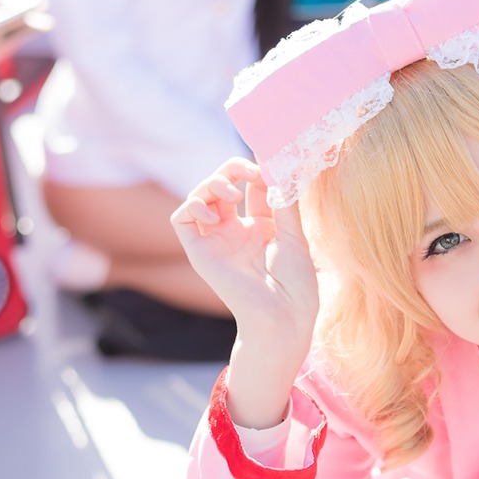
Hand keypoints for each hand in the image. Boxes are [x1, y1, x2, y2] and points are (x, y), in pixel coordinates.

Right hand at [172, 159, 320, 426]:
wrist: (283, 317)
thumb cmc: (296, 284)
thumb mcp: (293, 234)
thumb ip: (283, 200)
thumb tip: (277, 164)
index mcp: (262, 227)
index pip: (252, 186)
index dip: (257, 169)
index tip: (269, 161)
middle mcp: (237, 231)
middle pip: (224, 185)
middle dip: (233, 170)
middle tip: (250, 171)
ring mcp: (218, 240)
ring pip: (201, 196)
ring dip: (213, 184)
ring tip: (232, 194)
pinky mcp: (200, 252)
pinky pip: (182, 219)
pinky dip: (192, 205)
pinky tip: (211, 210)